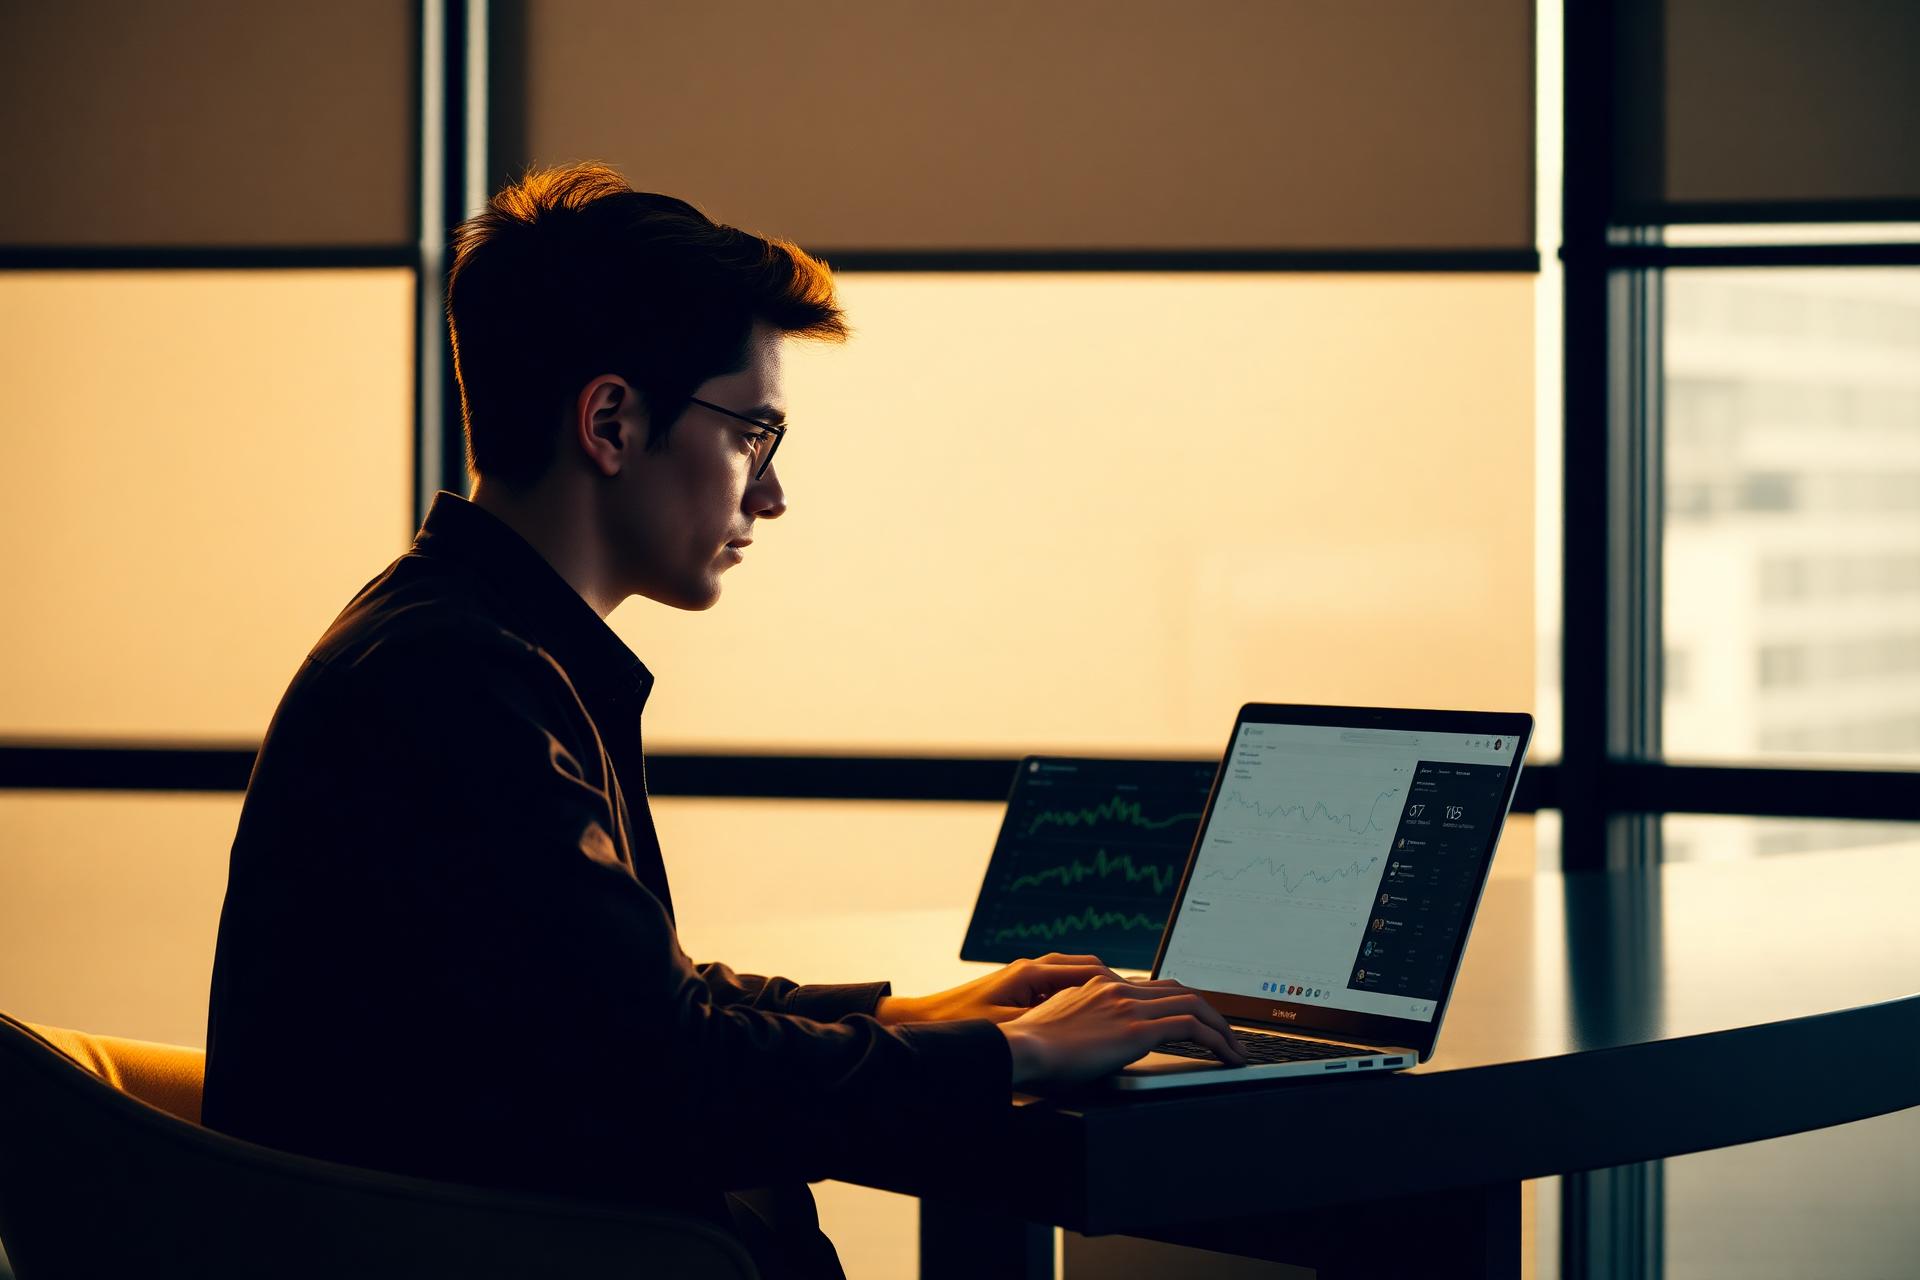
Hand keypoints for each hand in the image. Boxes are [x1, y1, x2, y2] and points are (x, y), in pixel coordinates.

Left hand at [874, 953, 1123, 1025]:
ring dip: (1103, 988)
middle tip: (1149, 1000)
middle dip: (1120, 984)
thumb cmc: (963, 1025)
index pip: (1091, 972)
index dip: (1121, 986)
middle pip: (1091, 969)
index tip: (1145, 1000)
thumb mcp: (1007, 1029)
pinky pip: (1065, 984)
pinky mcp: (1023, 987)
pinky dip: (1085, 993)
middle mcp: (1034, 967)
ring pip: (1079, 975)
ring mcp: (1029, 975)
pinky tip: (1092, 1012)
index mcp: (1034, 973)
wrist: (928, 1019)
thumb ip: (1045, 1023)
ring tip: (1127, 1006)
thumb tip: (1080, 1025)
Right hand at [998, 974, 1248, 1085]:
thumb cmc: (1031, 1048)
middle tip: (1226, 1034)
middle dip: (1210, 1012)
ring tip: (1236, 1049)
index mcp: (1100, 987)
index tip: (1196, 1019)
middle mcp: (1118, 989)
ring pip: (1194, 1005)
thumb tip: (1090, 1037)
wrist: (1021, 1048)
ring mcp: (1129, 1006)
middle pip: (1180, 991)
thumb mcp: (1058, 1026)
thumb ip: (1080, 1023)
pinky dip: (1218, 1040)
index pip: (1154, 987)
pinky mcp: (1136, 1029)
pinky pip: (1192, 1027)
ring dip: (1222, 1028)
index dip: (1181, 1001)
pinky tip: (1228, 1056)